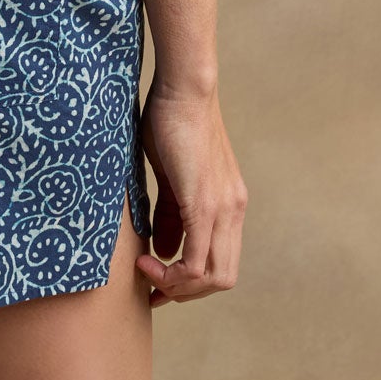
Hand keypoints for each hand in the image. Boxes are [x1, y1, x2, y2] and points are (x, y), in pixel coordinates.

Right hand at [134, 73, 247, 305]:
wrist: (183, 87)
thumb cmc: (171, 120)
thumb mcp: (170, 175)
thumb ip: (170, 213)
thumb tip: (165, 251)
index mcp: (228, 203)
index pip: (222, 261)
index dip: (191, 280)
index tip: (158, 277)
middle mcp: (233, 209)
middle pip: (223, 278)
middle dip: (186, 292)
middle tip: (154, 288)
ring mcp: (224, 207)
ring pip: (215, 276)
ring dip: (180, 287)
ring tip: (148, 273)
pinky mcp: (205, 203)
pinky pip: (197, 260)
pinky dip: (173, 273)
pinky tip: (146, 261)